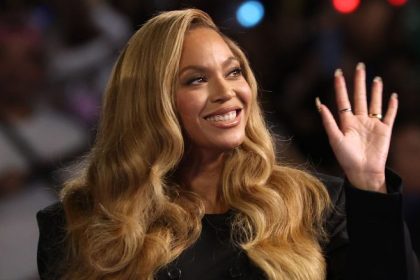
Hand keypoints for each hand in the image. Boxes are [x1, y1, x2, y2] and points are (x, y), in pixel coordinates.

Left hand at [316, 63, 397, 192]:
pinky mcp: (385, 130)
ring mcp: (372, 124)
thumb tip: (319, 104)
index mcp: (346, 122)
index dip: (340, 86)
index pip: (343, 99)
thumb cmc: (346, 158)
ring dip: (375, 91)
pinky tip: (393, 96)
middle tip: (359, 66)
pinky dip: (392, 106)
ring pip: (374, 103)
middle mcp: (359, 120)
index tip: (338, 73)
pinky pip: (389, 115)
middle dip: (359, 82)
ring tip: (376, 78)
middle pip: (359, 97)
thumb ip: (328, 121)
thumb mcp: (335, 138)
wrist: (362, 172)